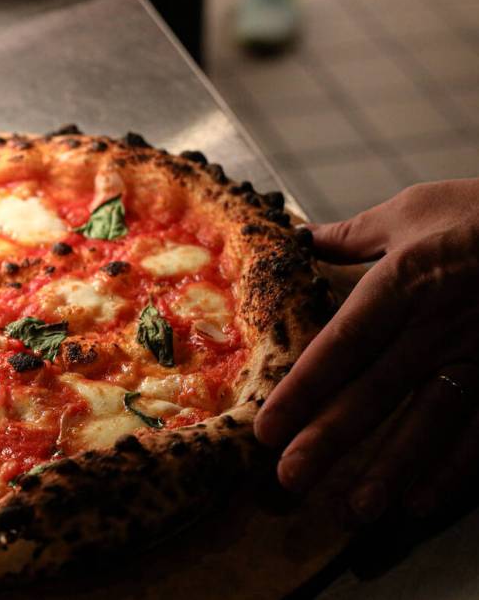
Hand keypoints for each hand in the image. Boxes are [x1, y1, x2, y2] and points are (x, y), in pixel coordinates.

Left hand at [255, 179, 478, 521]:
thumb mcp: (413, 211)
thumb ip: (354, 235)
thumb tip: (303, 239)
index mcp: (400, 286)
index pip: (339, 348)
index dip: (301, 391)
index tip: (267, 427)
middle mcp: (435, 329)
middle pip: (374, 393)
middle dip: (329, 440)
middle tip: (290, 480)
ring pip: (427, 422)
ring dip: (389, 468)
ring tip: (353, 509)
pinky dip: (454, 471)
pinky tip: (420, 502)